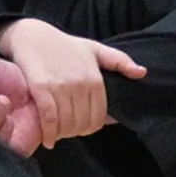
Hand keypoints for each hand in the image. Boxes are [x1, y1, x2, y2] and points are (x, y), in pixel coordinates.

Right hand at [0, 18, 142, 147]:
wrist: (33, 36)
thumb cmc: (65, 45)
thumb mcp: (95, 49)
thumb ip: (119, 61)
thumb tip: (142, 73)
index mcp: (95, 78)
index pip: (98, 117)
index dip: (91, 128)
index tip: (82, 128)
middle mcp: (80, 84)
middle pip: (81, 123)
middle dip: (74, 132)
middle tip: (67, 131)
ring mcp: (60, 86)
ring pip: (66, 123)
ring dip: (62, 134)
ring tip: (57, 134)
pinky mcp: (40, 88)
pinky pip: (48, 118)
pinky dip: (49, 133)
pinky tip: (48, 140)